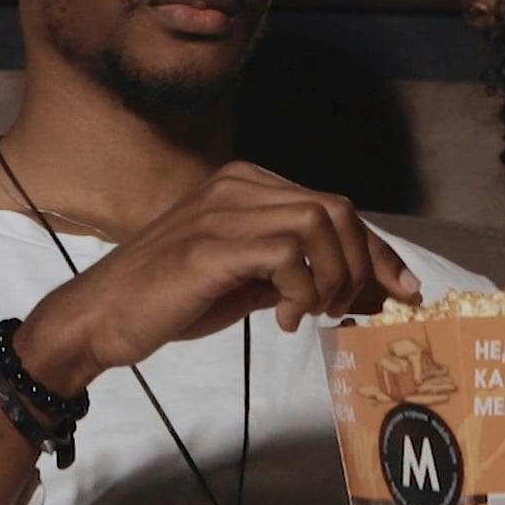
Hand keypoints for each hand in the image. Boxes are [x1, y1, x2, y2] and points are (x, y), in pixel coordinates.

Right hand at [16, 162, 420, 381]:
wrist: (101, 316)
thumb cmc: (169, 299)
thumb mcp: (244, 281)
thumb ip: (295, 274)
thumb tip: (360, 290)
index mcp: (246, 185)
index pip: (333, 207)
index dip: (377, 250)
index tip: (403, 289)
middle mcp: (239, 185)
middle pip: (338, 211)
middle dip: (364, 265)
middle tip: (351, 311)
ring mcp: (224, 210)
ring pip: (320, 226)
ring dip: (333, 279)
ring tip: (310, 314)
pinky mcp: (213, 244)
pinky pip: (288, 255)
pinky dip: (301, 292)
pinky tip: (282, 319)